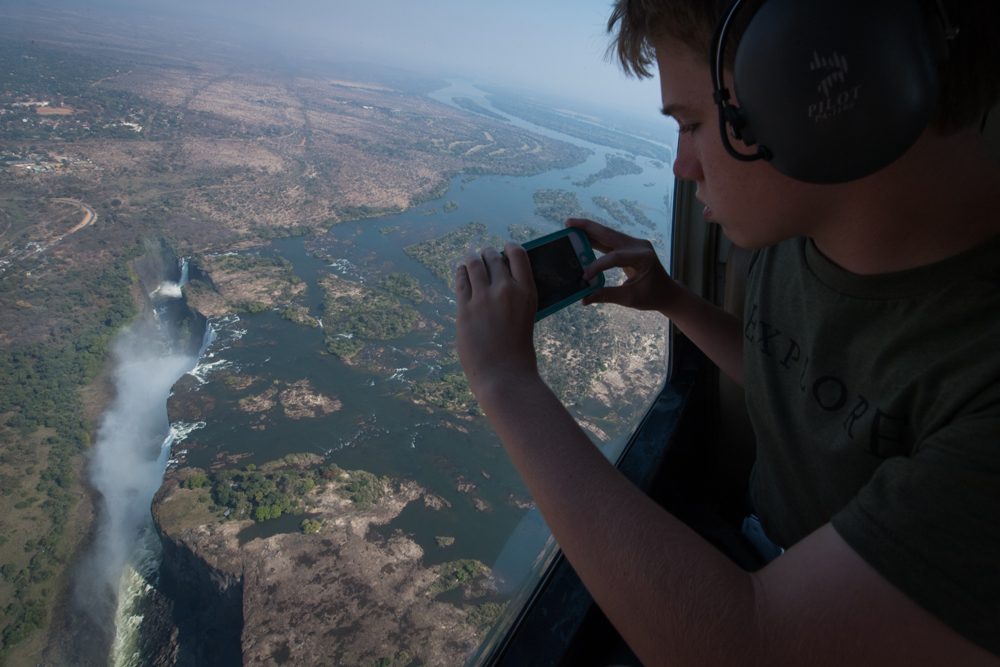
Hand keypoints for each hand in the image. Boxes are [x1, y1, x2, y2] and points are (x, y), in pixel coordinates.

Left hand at [455, 243, 538, 398]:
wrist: (504, 374)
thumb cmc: (519, 351)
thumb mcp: (527, 316)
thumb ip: (517, 297)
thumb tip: (504, 283)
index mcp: (526, 291)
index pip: (519, 255)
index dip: (510, 247)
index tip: (505, 247)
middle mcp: (505, 289)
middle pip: (493, 258)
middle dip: (487, 254)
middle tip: (484, 255)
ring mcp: (483, 298)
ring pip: (474, 265)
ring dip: (471, 258)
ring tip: (469, 258)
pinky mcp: (465, 309)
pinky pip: (461, 282)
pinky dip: (460, 273)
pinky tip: (460, 272)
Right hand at [567, 218, 677, 312]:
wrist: (668, 293)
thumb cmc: (652, 296)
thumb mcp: (630, 299)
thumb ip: (606, 295)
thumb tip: (584, 298)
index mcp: (643, 257)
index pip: (615, 257)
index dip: (597, 265)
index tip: (585, 277)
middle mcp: (639, 246)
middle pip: (609, 234)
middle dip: (587, 228)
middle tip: (568, 223)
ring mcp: (635, 244)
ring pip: (608, 234)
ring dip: (590, 231)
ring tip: (571, 226)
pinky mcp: (631, 246)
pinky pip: (611, 241)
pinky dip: (596, 239)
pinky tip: (583, 237)